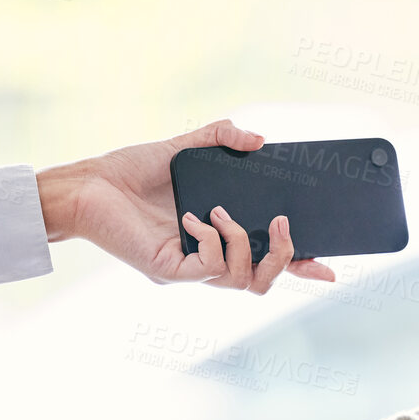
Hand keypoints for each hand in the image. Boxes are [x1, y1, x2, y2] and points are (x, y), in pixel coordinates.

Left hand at [36, 119, 337, 292]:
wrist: (88, 183)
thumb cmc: (132, 171)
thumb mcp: (186, 146)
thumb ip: (222, 137)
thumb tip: (258, 139)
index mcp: (220, 238)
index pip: (270, 261)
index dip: (304, 267)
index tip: (331, 265)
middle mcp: (209, 260)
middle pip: (266, 282)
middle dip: (289, 257)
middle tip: (285, 224)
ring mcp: (191, 269)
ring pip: (245, 280)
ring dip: (243, 241)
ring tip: (217, 209)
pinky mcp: (172, 270)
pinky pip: (213, 268)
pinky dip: (214, 239)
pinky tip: (194, 216)